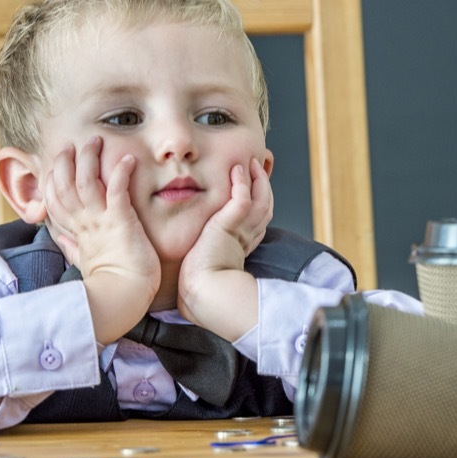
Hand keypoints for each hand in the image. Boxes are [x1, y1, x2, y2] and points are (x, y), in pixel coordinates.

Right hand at [43, 137, 160, 342]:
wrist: (123, 299)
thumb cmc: (113, 283)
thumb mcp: (85, 261)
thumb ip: (75, 247)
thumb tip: (65, 241)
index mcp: (77, 233)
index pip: (56, 200)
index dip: (53, 180)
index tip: (56, 165)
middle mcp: (84, 224)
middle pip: (65, 186)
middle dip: (66, 162)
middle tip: (72, 145)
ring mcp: (100, 222)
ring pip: (85, 182)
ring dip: (89, 159)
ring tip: (95, 140)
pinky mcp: (120, 221)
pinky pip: (117, 190)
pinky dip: (120, 172)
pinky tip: (127, 158)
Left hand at [177, 158, 271, 339]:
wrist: (201, 294)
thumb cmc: (198, 289)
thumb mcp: (203, 270)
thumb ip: (203, 261)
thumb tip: (191, 268)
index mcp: (241, 247)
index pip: (256, 220)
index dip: (258, 203)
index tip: (253, 190)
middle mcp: (246, 237)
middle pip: (265, 206)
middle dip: (264, 186)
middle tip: (258, 168)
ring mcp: (241, 231)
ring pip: (261, 199)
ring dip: (258, 179)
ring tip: (251, 163)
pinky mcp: (230, 226)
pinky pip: (242, 199)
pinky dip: (242, 183)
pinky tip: (237, 170)